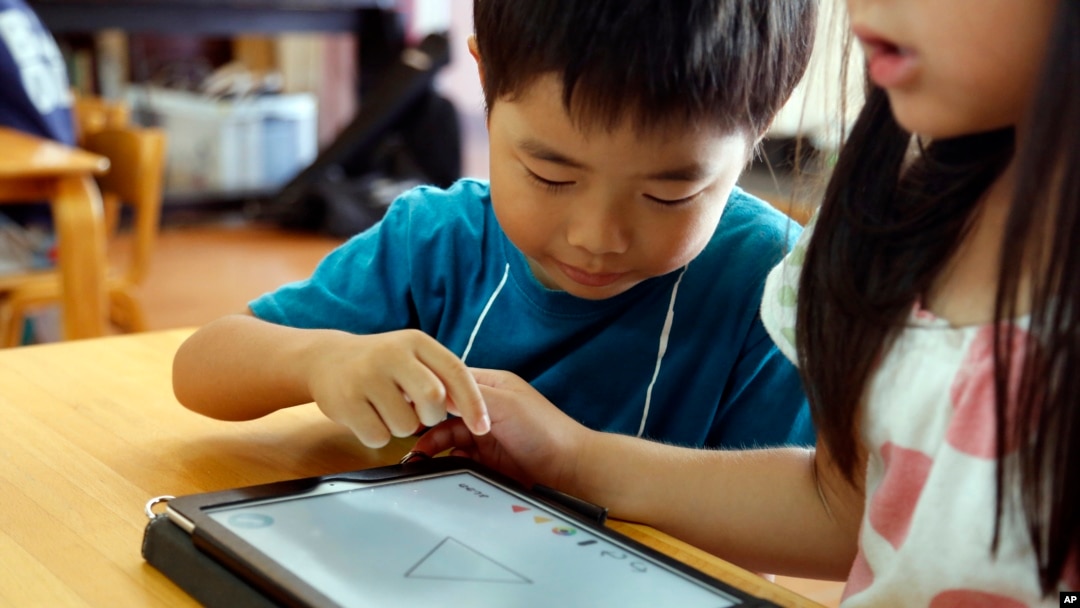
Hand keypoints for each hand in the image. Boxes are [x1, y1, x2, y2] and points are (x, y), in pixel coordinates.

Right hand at [305, 329, 488, 447]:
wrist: (325, 359)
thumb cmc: (380, 364)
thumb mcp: (412, 357)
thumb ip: (441, 376)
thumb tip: (474, 409)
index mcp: (416, 342)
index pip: (456, 372)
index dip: (473, 403)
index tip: (483, 427)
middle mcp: (391, 354)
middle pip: (433, 400)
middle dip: (432, 417)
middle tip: (419, 414)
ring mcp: (366, 377)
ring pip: (406, 425)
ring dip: (402, 428)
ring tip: (387, 411)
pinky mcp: (345, 401)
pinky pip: (379, 436)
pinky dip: (379, 435)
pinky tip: (368, 417)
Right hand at [412, 368, 589, 488]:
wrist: (569, 471)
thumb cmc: (543, 430)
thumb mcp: (503, 404)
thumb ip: (468, 397)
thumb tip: (433, 392)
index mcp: (491, 386)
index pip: (450, 381)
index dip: (428, 390)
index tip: (404, 398)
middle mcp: (486, 408)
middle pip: (444, 410)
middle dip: (425, 419)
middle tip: (405, 429)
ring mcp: (485, 435)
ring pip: (446, 435)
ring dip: (430, 444)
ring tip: (416, 455)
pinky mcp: (486, 461)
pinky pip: (456, 458)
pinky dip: (443, 461)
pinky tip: (434, 466)